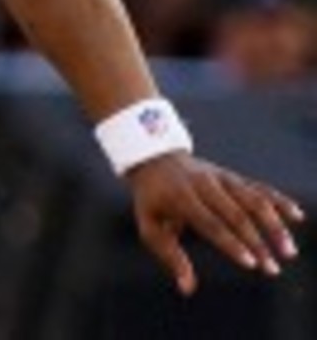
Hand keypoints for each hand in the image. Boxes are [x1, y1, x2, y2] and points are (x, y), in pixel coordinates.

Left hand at [127, 152, 304, 295]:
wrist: (152, 156)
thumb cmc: (152, 198)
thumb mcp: (148, 224)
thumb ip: (169, 254)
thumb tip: (187, 288)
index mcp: (182, 197)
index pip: (210, 222)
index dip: (232, 243)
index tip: (251, 263)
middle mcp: (204, 185)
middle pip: (236, 213)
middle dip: (257, 242)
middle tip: (272, 269)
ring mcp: (220, 177)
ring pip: (252, 198)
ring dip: (273, 224)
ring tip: (288, 250)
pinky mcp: (232, 176)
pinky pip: (258, 186)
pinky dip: (278, 199)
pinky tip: (296, 215)